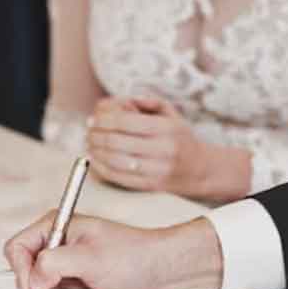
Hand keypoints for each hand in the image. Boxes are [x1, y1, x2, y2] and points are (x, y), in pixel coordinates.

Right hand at [3, 212, 222, 288]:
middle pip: (29, 281)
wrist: (163, 272)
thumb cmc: (135, 254)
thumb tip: (32, 281)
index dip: (23, 272)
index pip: (17, 250)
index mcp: (55, 228)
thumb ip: (55, 264)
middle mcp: (56, 248)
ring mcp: (65, 271)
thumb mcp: (91, 257)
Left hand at [86, 96, 252, 202]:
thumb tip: (117, 102)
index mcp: (166, 128)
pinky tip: (95, 160)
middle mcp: (162, 149)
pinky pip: (119, 177)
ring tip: (89, 145)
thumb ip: (146, 102)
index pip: (125, 122)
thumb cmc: (179, 138)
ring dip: (96, 152)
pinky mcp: (150, 186)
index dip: (103, 120)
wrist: (199, 170)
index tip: (92, 120)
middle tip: (88, 132)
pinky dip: (101, 168)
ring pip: (115, 161)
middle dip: (96, 135)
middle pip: (116, 141)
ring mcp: (156, 170)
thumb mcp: (170, 113)